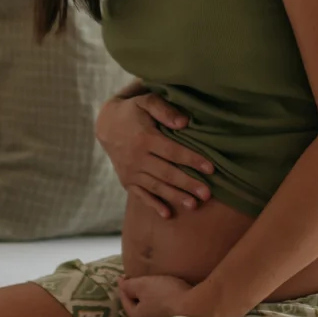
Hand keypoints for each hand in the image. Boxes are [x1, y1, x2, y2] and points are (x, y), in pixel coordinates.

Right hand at [95, 88, 214, 217]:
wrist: (106, 125)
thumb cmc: (133, 111)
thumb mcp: (146, 101)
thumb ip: (164, 109)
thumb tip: (184, 123)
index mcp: (144, 138)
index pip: (173, 151)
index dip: (192, 160)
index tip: (211, 168)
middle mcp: (136, 157)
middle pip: (167, 173)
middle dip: (188, 184)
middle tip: (207, 194)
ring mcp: (130, 171)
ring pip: (156, 186)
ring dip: (175, 196)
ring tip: (194, 205)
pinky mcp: (126, 181)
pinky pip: (141, 195)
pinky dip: (154, 205)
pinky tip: (167, 215)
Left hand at [117, 273, 202, 316]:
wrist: (197, 309)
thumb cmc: (167, 296)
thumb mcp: (144, 285)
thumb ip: (129, 285)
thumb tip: (121, 284)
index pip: (125, 300)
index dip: (124, 286)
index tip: (124, 275)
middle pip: (138, 309)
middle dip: (137, 298)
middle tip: (138, 286)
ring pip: (151, 313)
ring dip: (150, 303)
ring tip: (154, 292)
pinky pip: (164, 315)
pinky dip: (163, 307)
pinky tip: (168, 302)